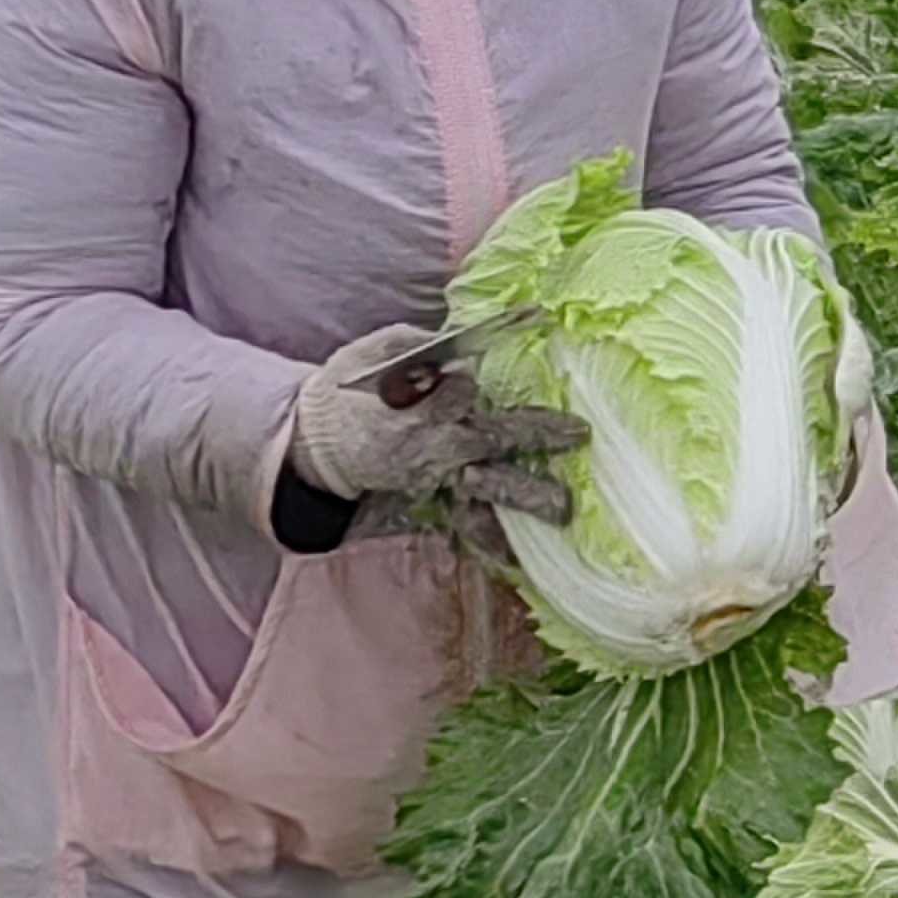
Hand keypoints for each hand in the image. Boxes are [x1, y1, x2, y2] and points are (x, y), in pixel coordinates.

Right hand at [277, 319, 581, 521]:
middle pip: (489, 437)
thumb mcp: (368, 353)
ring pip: (487, 484)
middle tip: (578, 434)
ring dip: (526, 496)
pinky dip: (491, 540)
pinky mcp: (435, 493)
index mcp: (415, 405)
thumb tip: (445, 339)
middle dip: (534, 434)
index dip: (464, 387)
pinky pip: (466, 520)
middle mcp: (433, 443)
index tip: (474, 375)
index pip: (452, 393)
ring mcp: (437, 473)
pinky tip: (519, 558)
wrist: (320, 443)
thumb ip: (406, 344)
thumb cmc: (349, 389)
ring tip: (563, 509)